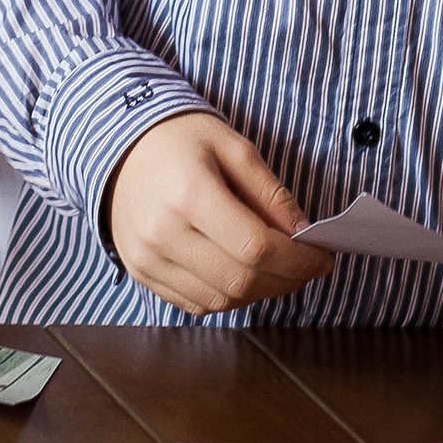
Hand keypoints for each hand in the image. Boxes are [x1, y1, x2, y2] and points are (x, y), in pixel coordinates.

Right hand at [105, 112, 334, 314]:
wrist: (120, 145)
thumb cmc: (180, 138)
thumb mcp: (234, 147)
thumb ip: (271, 193)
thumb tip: (304, 234)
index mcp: (190, 195)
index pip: (256, 247)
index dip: (298, 260)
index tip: (323, 257)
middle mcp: (164, 234)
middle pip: (241, 281)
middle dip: (287, 279)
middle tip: (308, 267)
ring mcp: (148, 259)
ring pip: (220, 300)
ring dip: (261, 292)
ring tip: (280, 270)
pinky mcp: (141, 273)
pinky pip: (195, 304)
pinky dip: (228, 297)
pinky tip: (244, 274)